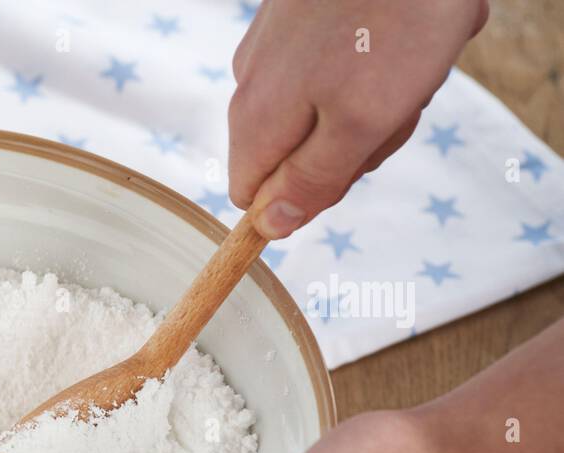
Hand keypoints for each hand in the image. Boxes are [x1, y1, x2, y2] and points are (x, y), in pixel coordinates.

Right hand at [229, 0, 488, 238]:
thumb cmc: (392, 22)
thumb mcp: (361, 123)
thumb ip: (313, 182)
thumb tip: (271, 226)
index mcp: (257, 119)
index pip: (253, 197)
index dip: (302, 197)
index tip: (350, 165)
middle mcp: (252, 84)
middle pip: (293, 154)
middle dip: (352, 143)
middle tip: (392, 104)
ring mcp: (274, 48)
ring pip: (322, 109)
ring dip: (374, 99)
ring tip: (406, 61)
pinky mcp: (299, 20)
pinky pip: (337, 65)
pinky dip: (376, 60)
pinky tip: (400, 34)